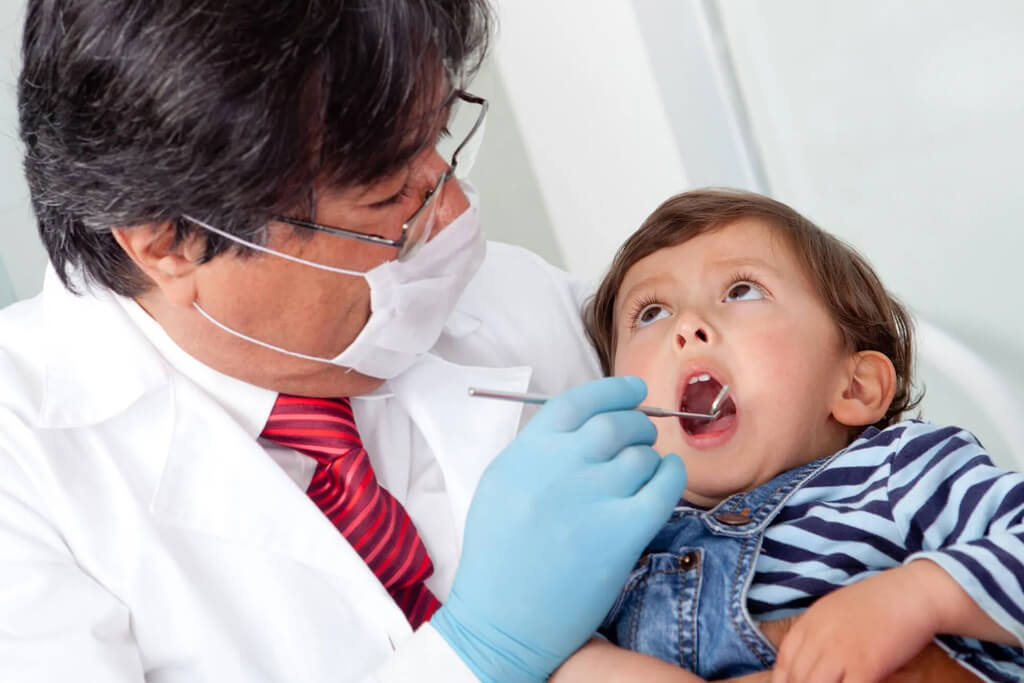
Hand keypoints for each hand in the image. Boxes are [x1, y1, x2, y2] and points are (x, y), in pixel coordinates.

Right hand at [431, 377, 686, 681]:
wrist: (500, 620)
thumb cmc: (497, 557)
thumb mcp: (501, 485)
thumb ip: (539, 452)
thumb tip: (588, 427)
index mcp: (526, 452)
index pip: (578, 402)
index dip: (614, 391)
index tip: (634, 391)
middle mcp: (560, 466)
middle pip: (616, 424)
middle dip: (637, 424)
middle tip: (642, 435)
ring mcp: (593, 497)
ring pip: (642, 456)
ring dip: (649, 458)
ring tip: (641, 475)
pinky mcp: (622, 533)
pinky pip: (665, 487)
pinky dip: (672, 476)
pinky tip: (667, 479)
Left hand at [771, 566, 938, 682]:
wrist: (911, 594)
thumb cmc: (879, 602)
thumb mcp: (835, 609)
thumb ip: (818, 631)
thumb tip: (810, 657)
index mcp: (811, 622)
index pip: (784, 659)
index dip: (783, 679)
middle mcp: (819, 637)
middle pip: (797, 677)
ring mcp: (840, 652)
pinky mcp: (865, 665)